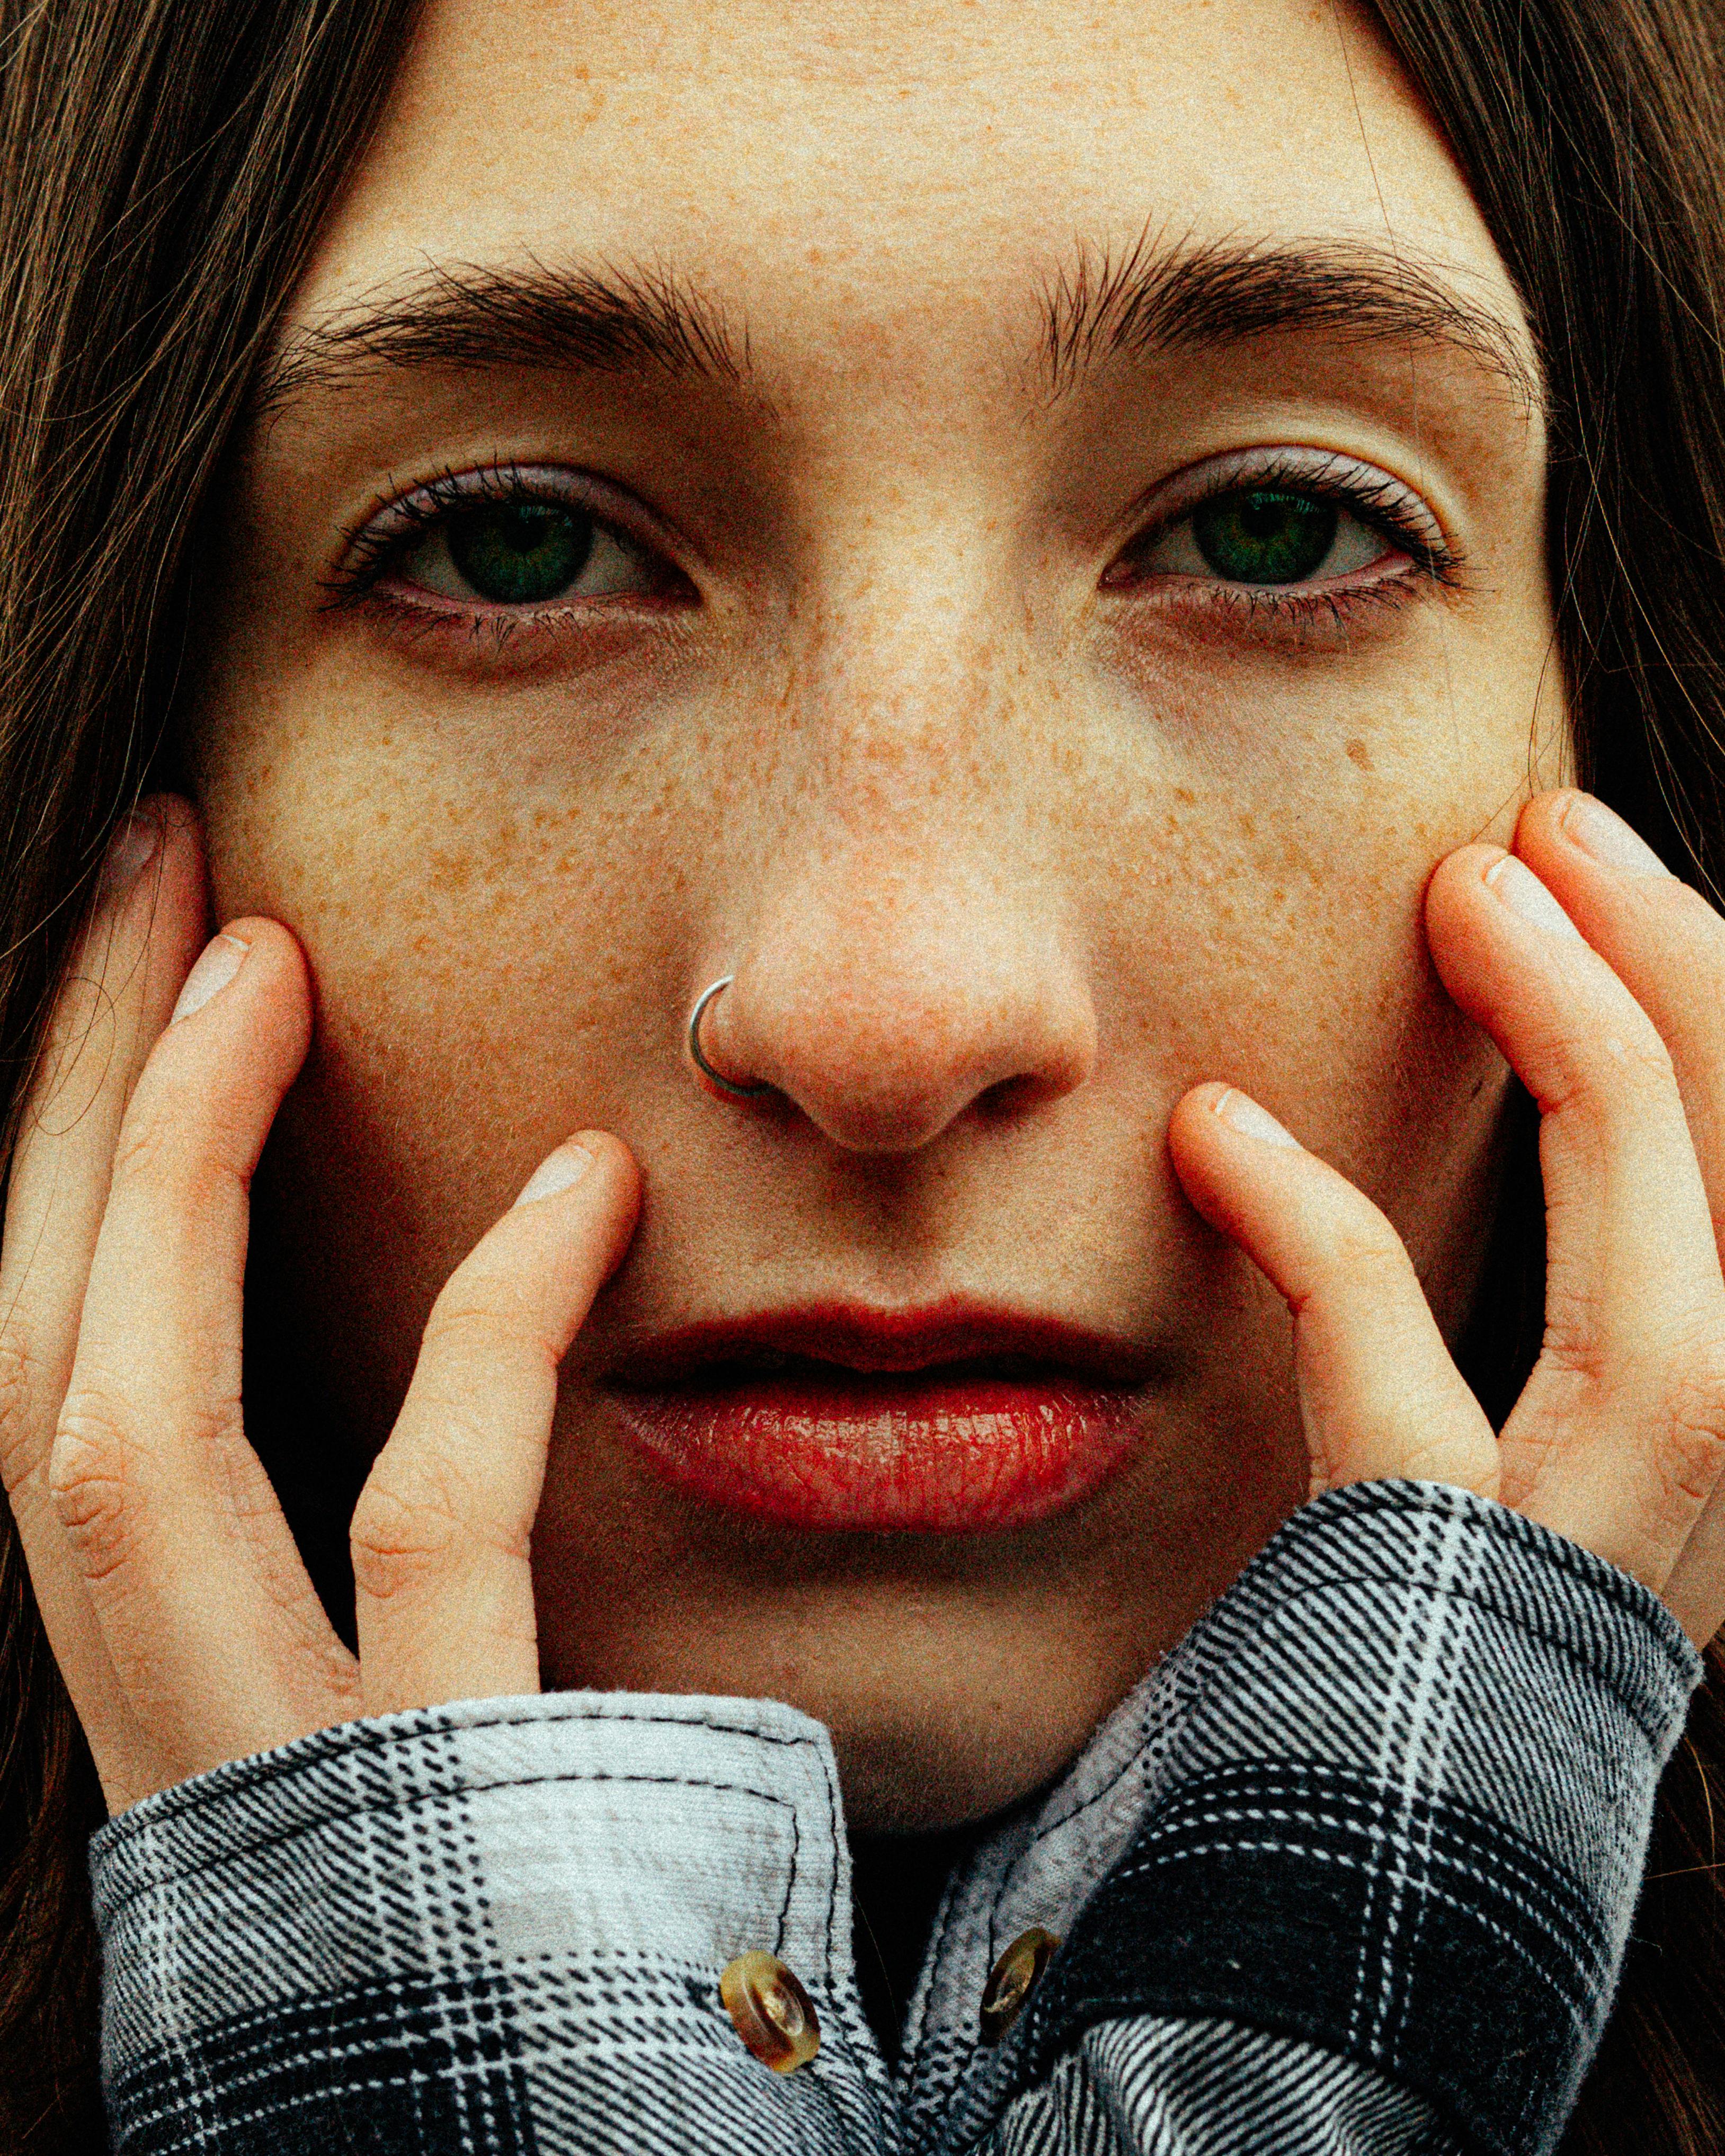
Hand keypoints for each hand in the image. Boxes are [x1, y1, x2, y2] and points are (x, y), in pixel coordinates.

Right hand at [0, 798, 639, 1812]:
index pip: (65, 1372)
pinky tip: (586, 1187)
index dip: (77, 1164)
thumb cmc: (564, 1921)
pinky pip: (422, 1542)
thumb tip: (525, 1244)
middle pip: (38, 1365)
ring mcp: (267, 1778)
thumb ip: (412, 1520)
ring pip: (122, 1440)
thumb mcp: (436, 1689)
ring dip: (158, 1184)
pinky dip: (486, 1348)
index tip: (166, 958)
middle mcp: (166, 1724)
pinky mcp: (426, 1818)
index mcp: (172, 1679)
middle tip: (157, 876)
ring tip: (249, 955)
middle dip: (62, 1113)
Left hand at [1170, 788, 1724, 1646]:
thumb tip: (1448, 1062)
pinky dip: (1327, 1251)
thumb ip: (1505, 1288)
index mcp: (1701, 1452)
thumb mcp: (1482, 1435)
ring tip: (1483, 897)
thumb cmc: (1384, 1635)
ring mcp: (1599, 1583)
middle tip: (1541, 829)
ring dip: (1599, 1083)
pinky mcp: (1455, 1624)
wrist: (1319, 1909)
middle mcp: (1704, 1516)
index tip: (1583, 862)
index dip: (1699, 1013)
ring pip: (1675, 1315)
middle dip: (1682, 998)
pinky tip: (1215, 1137)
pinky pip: (1410, 1409)